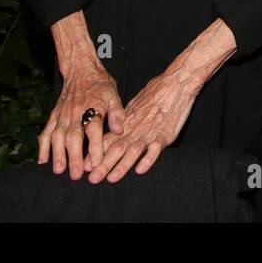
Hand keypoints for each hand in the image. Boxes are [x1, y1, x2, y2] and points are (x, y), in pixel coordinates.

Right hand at [37, 61, 124, 180]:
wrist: (80, 69)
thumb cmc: (100, 85)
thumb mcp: (114, 95)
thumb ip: (117, 113)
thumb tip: (119, 130)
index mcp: (93, 108)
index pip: (93, 129)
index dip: (95, 146)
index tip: (96, 162)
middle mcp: (76, 113)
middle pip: (73, 136)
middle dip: (74, 156)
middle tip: (75, 174)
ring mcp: (62, 115)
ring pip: (57, 136)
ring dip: (57, 154)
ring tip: (59, 170)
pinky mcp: (54, 116)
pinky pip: (46, 132)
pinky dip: (43, 146)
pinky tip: (42, 160)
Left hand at [87, 68, 196, 183]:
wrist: (175, 84)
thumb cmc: (156, 91)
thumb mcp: (135, 103)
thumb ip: (124, 118)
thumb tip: (114, 129)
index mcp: (127, 122)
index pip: (108, 140)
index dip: (96, 154)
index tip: (86, 166)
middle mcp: (136, 129)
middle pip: (117, 149)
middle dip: (104, 165)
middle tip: (92, 178)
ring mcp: (150, 133)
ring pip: (133, 151)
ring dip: (121, 166)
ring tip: (111, 178)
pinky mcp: (165, 135)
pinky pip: (155, 150)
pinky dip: (147, 160)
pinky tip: (140, 170)